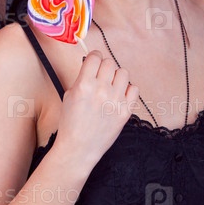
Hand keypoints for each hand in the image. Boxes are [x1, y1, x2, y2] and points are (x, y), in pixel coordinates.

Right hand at [57, 51, 138, 166]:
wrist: (79, 147)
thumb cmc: (71, 122)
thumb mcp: (69, 95)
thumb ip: (82, 78)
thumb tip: (92, 65)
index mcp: (84, 85)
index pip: (95, 57)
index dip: (94, 57)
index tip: (94, 61)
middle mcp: (101, 91)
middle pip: (110, 63)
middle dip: (104, 67)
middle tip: (101, 76)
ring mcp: (115, 101)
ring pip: (124, 73)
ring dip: (116, 76)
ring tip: (110, 86)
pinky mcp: (126, 111)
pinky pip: (134, 88)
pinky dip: (127, 89)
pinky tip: (119, 95)